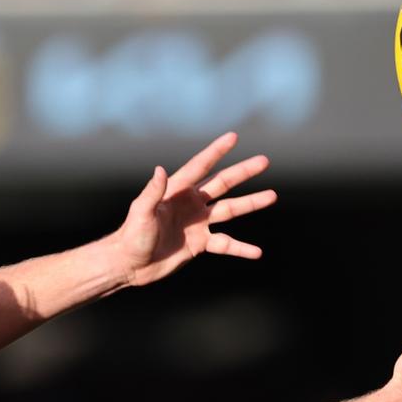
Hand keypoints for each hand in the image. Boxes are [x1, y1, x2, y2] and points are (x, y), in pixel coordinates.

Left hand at [111, 132, 276, 286]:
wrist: (130, 265)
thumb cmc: (131, 236)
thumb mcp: (141, 212)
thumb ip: (152, 193)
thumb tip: (160, 169)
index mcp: (176, 191)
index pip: (200, 167)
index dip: (216, 152)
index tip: (233, 137)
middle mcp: (190, 204)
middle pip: (222, 184)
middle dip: (242, 173)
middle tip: (264, 161)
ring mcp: (197, 223)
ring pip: (230, 210)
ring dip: (251, 204)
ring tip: (272, 196)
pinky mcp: (200, 244)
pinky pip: (226, 244)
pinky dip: (241, 248)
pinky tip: (257, 252)